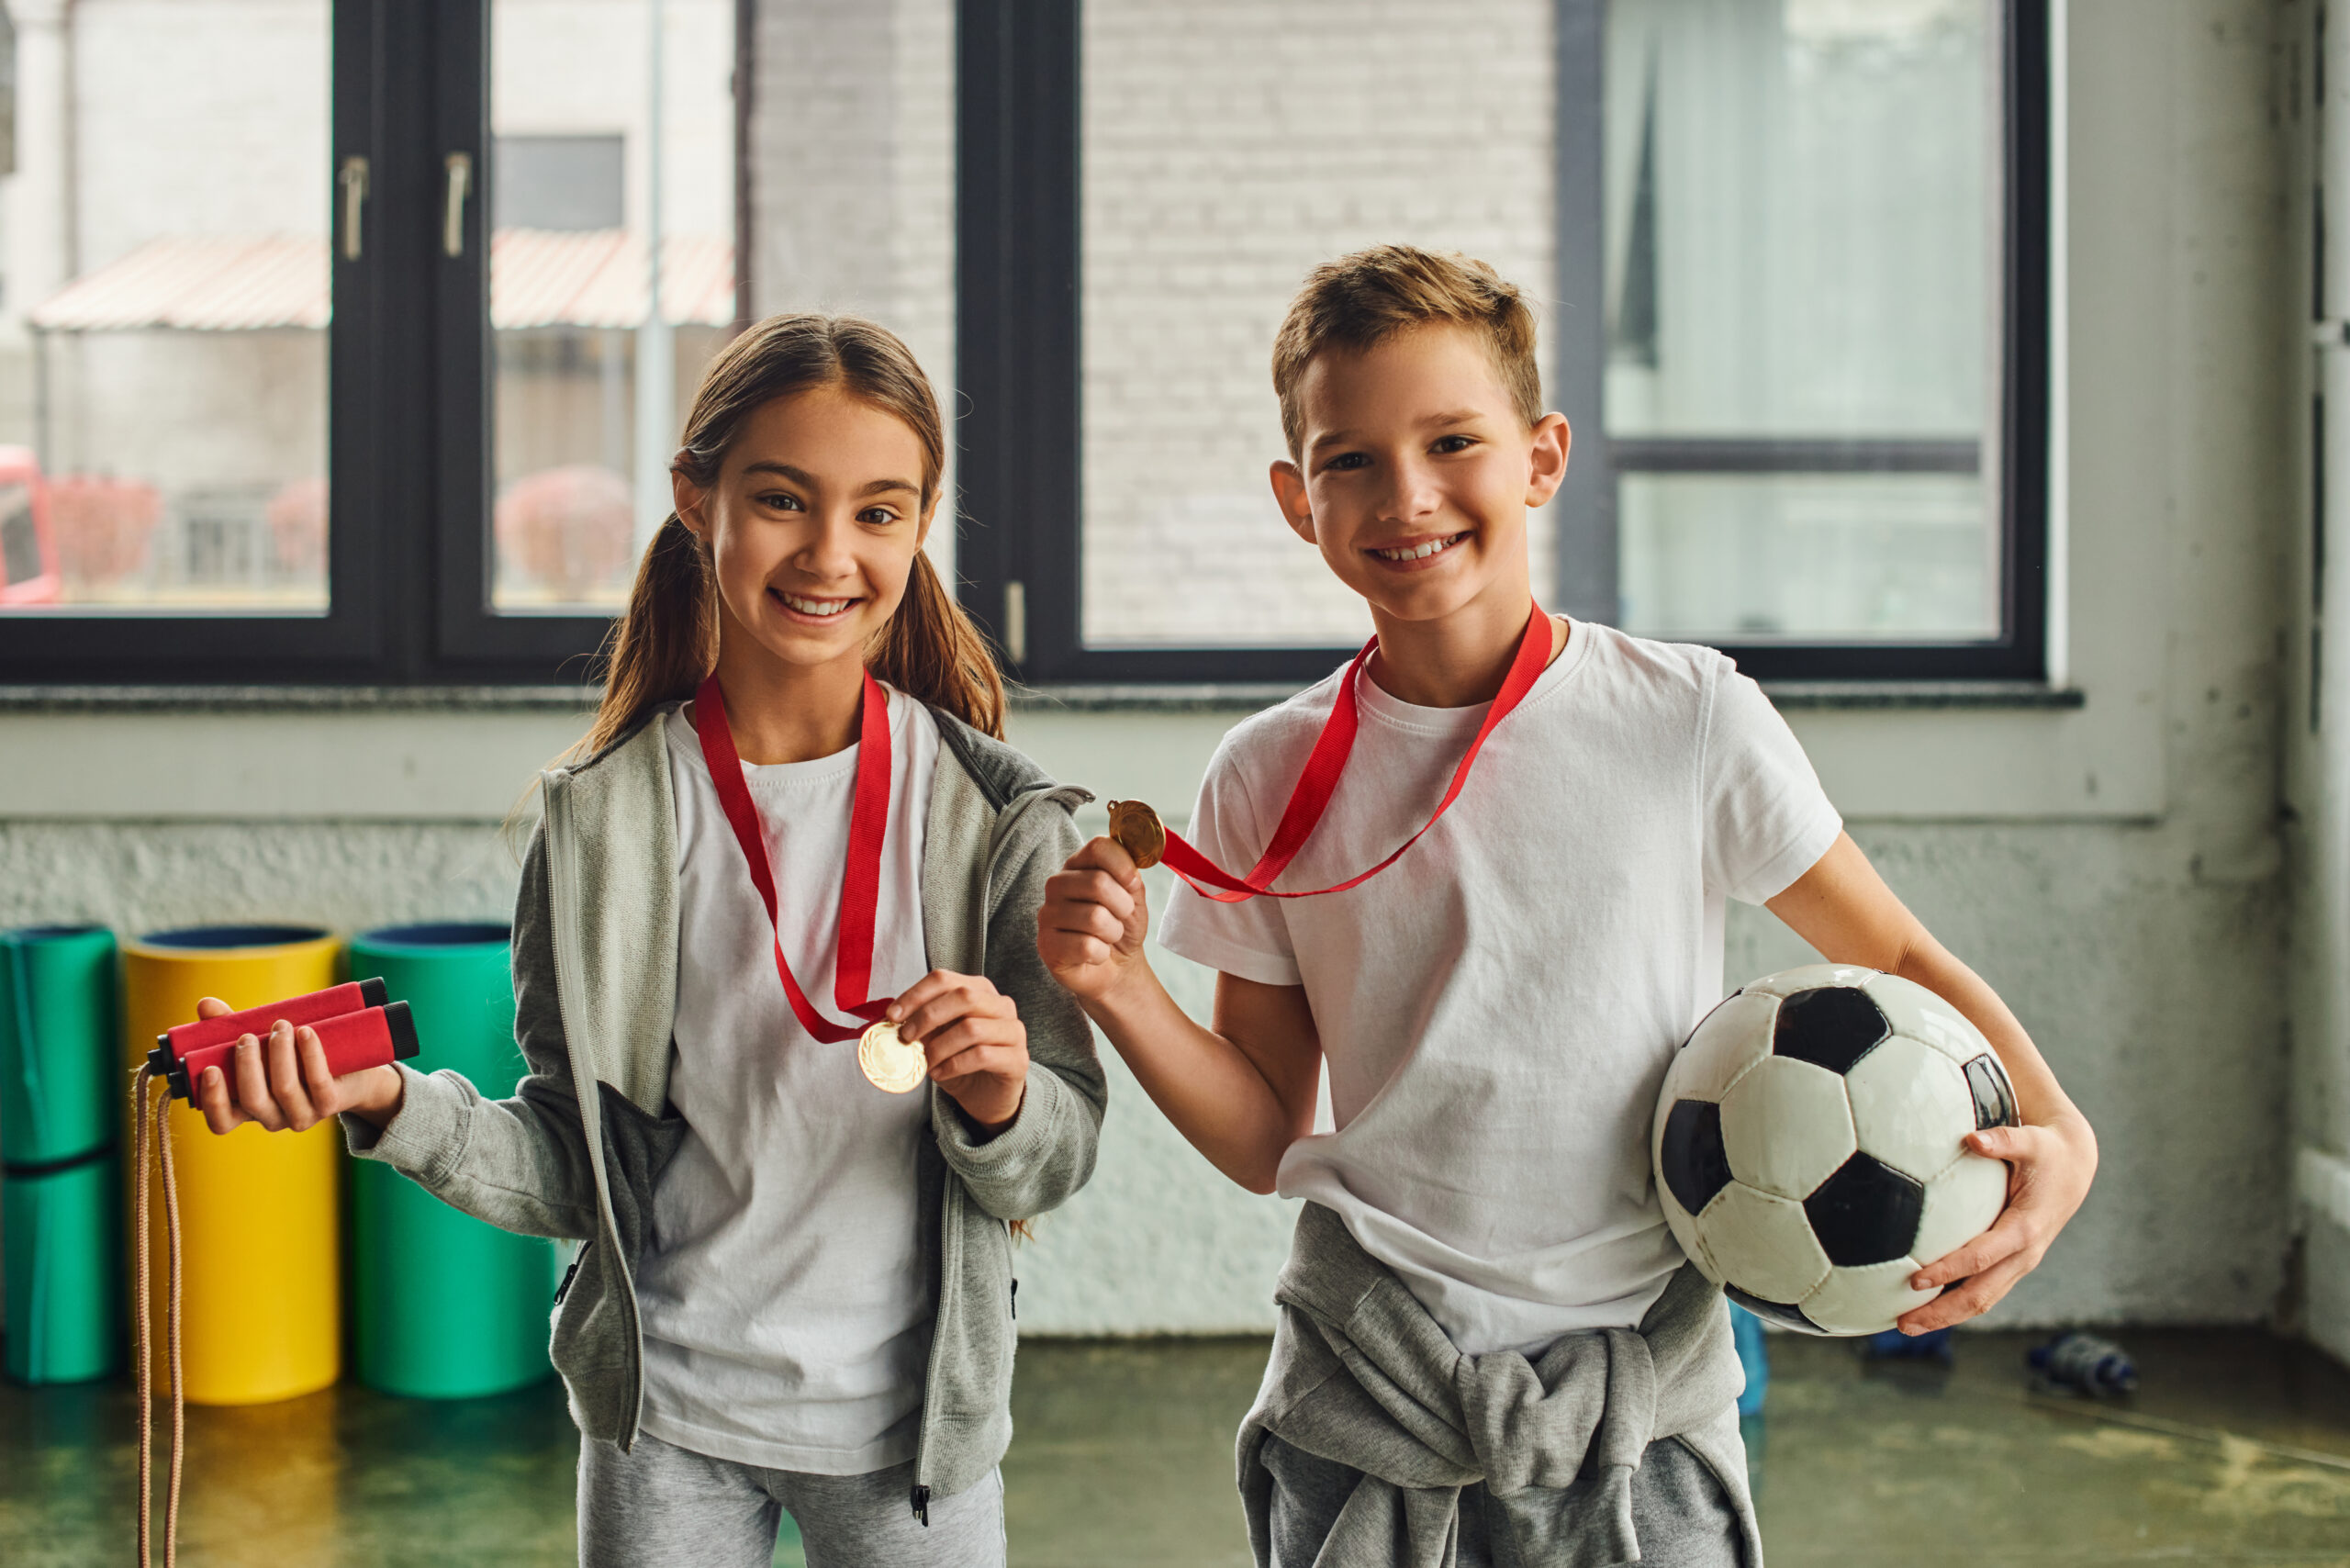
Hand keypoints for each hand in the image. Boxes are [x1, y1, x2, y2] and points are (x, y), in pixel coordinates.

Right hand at [188, 996, 404, 1136]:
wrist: (352, 1070)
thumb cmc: (295, 1054)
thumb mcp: (261, 1041)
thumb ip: (229, 1026)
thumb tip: (204, 1004)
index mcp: (249, 1108)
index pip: (221, 1122)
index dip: (213, 1101)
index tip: (211, 1069)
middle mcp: (273, 1117)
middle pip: (252, 1101)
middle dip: (247, 1067)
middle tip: (246, 1037)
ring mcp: (302, 1114)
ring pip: (284, 1090)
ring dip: (279, 1054)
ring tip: (281, 1025)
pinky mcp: (329, 1104)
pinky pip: (317, 1081)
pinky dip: (310, 1054)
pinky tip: (306, 1032)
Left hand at [889, 970, 1027, 1134]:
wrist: (988, 1096)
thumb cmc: (961, 1062)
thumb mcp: (937, 1038)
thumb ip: (922, 1024)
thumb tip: (894, 1018)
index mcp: (979, 991)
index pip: (945, 979)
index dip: (916, 994)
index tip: (893, 1015)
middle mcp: (1001, 1005)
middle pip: (963, 997)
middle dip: (928, 1016)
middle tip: (907, 1037)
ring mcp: (1014, 1031)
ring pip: (972, 1028)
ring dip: (940, 1047)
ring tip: (926, 1062)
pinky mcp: (1018, 1059)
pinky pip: (982, 1056)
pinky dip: (953, 1065)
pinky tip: (940, 1074)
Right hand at [1038, 837, 1151, 1004]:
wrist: (1116, 968)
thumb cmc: (1121, 927)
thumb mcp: (1135, 898)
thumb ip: (1131, 879)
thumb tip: (1130, 870)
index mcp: (1078, 866)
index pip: (1098, 847)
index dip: (1123, 865)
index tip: (1133, 883)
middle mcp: (1057, 885)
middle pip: (1097, 882)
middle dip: (1123, 906)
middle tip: (1121, 917)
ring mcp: (1047, 915)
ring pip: (1095, 917)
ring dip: (1113, 932)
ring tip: (1107, 937)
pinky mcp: (1047, 945)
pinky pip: (1086, 946)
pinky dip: (1101, 953)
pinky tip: (1095, 954)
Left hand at [1898, 1108, 2097, 1333]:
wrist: (2075, 1168)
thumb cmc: (2046, 1151)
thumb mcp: (2030, 1141)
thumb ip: (2003, 1140)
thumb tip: (1973, 1138)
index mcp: (2025, 1229)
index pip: (1981, 1257)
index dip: (1948, 1269)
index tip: (1914, 1278)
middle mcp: (2024, 1255)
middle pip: (1980, 1294)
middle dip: (1942, 1312)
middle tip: (1902, 1323)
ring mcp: (2020, 1265)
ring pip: (1982, 1301)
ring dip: (1946, 1318)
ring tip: (1907, 1326)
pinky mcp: (2013, 1265)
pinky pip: (1984, 1292)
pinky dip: (1956, 1306)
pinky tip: (1925, 1309)